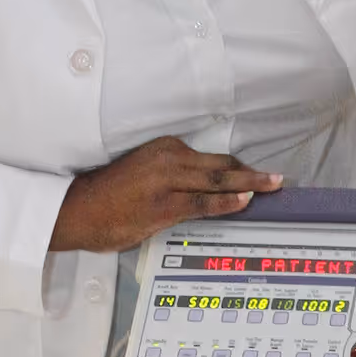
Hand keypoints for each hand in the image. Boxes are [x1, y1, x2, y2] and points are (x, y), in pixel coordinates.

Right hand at [51, 138, 281, 253]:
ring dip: (250, 184)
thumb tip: (200, 195)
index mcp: (165, 148)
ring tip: (272, 187)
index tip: (256, 175)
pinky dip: (227, 201)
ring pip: (218, 180)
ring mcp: (168, 180)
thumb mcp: (143, 174)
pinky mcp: (164, 203)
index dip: (237, 168)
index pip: (212, 158)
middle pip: (221, 165)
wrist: (78, 208)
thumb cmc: (109, 195)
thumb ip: (173, 180)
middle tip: (277, 179)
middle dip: (253, 173)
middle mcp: (170, 158)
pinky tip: (245, 200)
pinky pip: (204, 202)